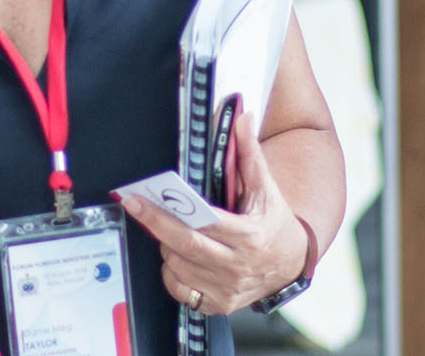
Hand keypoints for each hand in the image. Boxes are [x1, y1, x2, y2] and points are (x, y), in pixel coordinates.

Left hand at [121, 113, 310, 314]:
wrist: (291, 264)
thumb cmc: (275, 223)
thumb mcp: (266, 189)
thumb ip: (250, 154)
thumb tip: (242, 119)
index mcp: (249, 237)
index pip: (201, 223)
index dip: (167, 212)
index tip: (142, 198)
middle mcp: (236, 266)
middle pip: (183, 246)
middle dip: (154, 224)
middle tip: (134, 205)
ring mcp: (226, 289)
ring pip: (177, 266)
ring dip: (165, 244)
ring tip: (166, 226)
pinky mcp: (217, 304)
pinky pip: (180, 289)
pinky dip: (170, 271)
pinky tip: (175, 254)